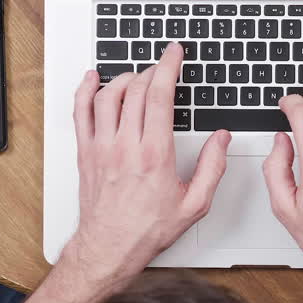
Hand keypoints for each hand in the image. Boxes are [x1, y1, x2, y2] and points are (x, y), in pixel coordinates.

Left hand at [63, 43, 230, 281]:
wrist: (109, 249)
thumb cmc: (147, 230)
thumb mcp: (194, 205)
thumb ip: (212, 168)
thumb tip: (221, 139)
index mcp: (154, 155)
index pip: (161, 96)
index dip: (168, 67)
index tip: (174, 53)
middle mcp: (125, 146)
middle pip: (136, 90)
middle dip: (152, 70)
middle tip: (162, 67)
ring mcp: (101, 147)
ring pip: (108, 95)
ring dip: (125, 78)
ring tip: (138, 76)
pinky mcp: (85, 153)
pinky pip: (80, 112)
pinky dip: (85, 90)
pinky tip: (93, 79)